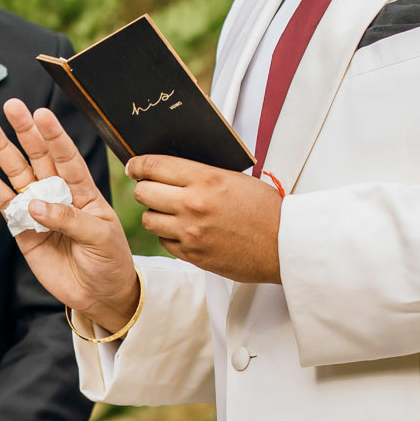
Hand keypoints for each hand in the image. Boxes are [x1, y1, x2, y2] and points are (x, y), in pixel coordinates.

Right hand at [0, 99, 140, 332]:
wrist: (99, 295)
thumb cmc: (110, 261)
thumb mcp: (101, 238)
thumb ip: (70, 220)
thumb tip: (36, 205)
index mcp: (83, 190)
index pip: (67, 157)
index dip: (55, 135)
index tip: (42, 114)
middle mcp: (58, 193)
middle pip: (39, 156)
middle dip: (25, 131)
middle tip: (11, 105)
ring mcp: (39, 209)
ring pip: (18, 174)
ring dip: (3, 151)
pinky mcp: (23, 229)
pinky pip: (6, 204)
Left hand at [128, 154, 281, 282]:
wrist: (285, 245)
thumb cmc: (266, 210)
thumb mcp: (234, 179)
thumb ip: (201, 175)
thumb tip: (172, 172)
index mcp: (205, 179)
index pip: (154, 166)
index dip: (137, 165)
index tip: (134, 167)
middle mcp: (193, 205)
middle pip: (143, 193)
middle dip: (144, 189)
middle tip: (150, 189)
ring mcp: (190, 232)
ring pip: (149, 220)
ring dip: (155, 214)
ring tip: (169, 212)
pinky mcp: (193, 255)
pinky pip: (164, 243)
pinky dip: (169, 236)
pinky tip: (183, 231)